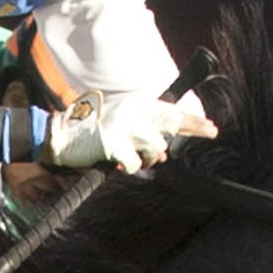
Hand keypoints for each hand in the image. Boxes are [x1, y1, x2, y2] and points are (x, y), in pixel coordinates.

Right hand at [48, 91, 218, 173]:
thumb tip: (163, 153)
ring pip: (155, 149)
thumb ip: (143, 131)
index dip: (193, 120)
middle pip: (172, 123)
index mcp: (136, 103)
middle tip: (212, 131)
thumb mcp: (120, 119)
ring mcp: (125, 128)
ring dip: (147, 159)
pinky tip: (117, 163)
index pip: (171, 111)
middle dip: (195, 128)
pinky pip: (134, 164)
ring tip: (132, 157)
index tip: (212, 126)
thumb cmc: (90, 130)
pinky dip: (128, 168)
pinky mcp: (115, 144)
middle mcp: (134, 112)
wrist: (61, 135)